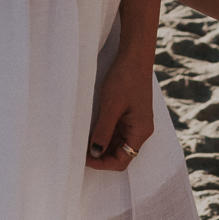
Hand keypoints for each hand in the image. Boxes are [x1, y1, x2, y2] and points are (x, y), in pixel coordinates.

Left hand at [87, 51, 154, 169]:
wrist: (134, 56)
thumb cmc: (125, 79)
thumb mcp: (111, 106)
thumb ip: (103, 131)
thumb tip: (94, 153)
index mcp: (140, 132)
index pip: (122, 160)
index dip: (102, 163)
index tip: (82, 157)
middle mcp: (140, 131)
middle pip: (119, 154)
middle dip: (99, 155)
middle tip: (78, 150)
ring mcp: (134, 123)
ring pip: (116, 144)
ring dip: (100, 144)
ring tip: (81, 140)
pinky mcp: (129, 115)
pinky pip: (115, 132)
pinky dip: (102, 134)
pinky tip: (89, 130)